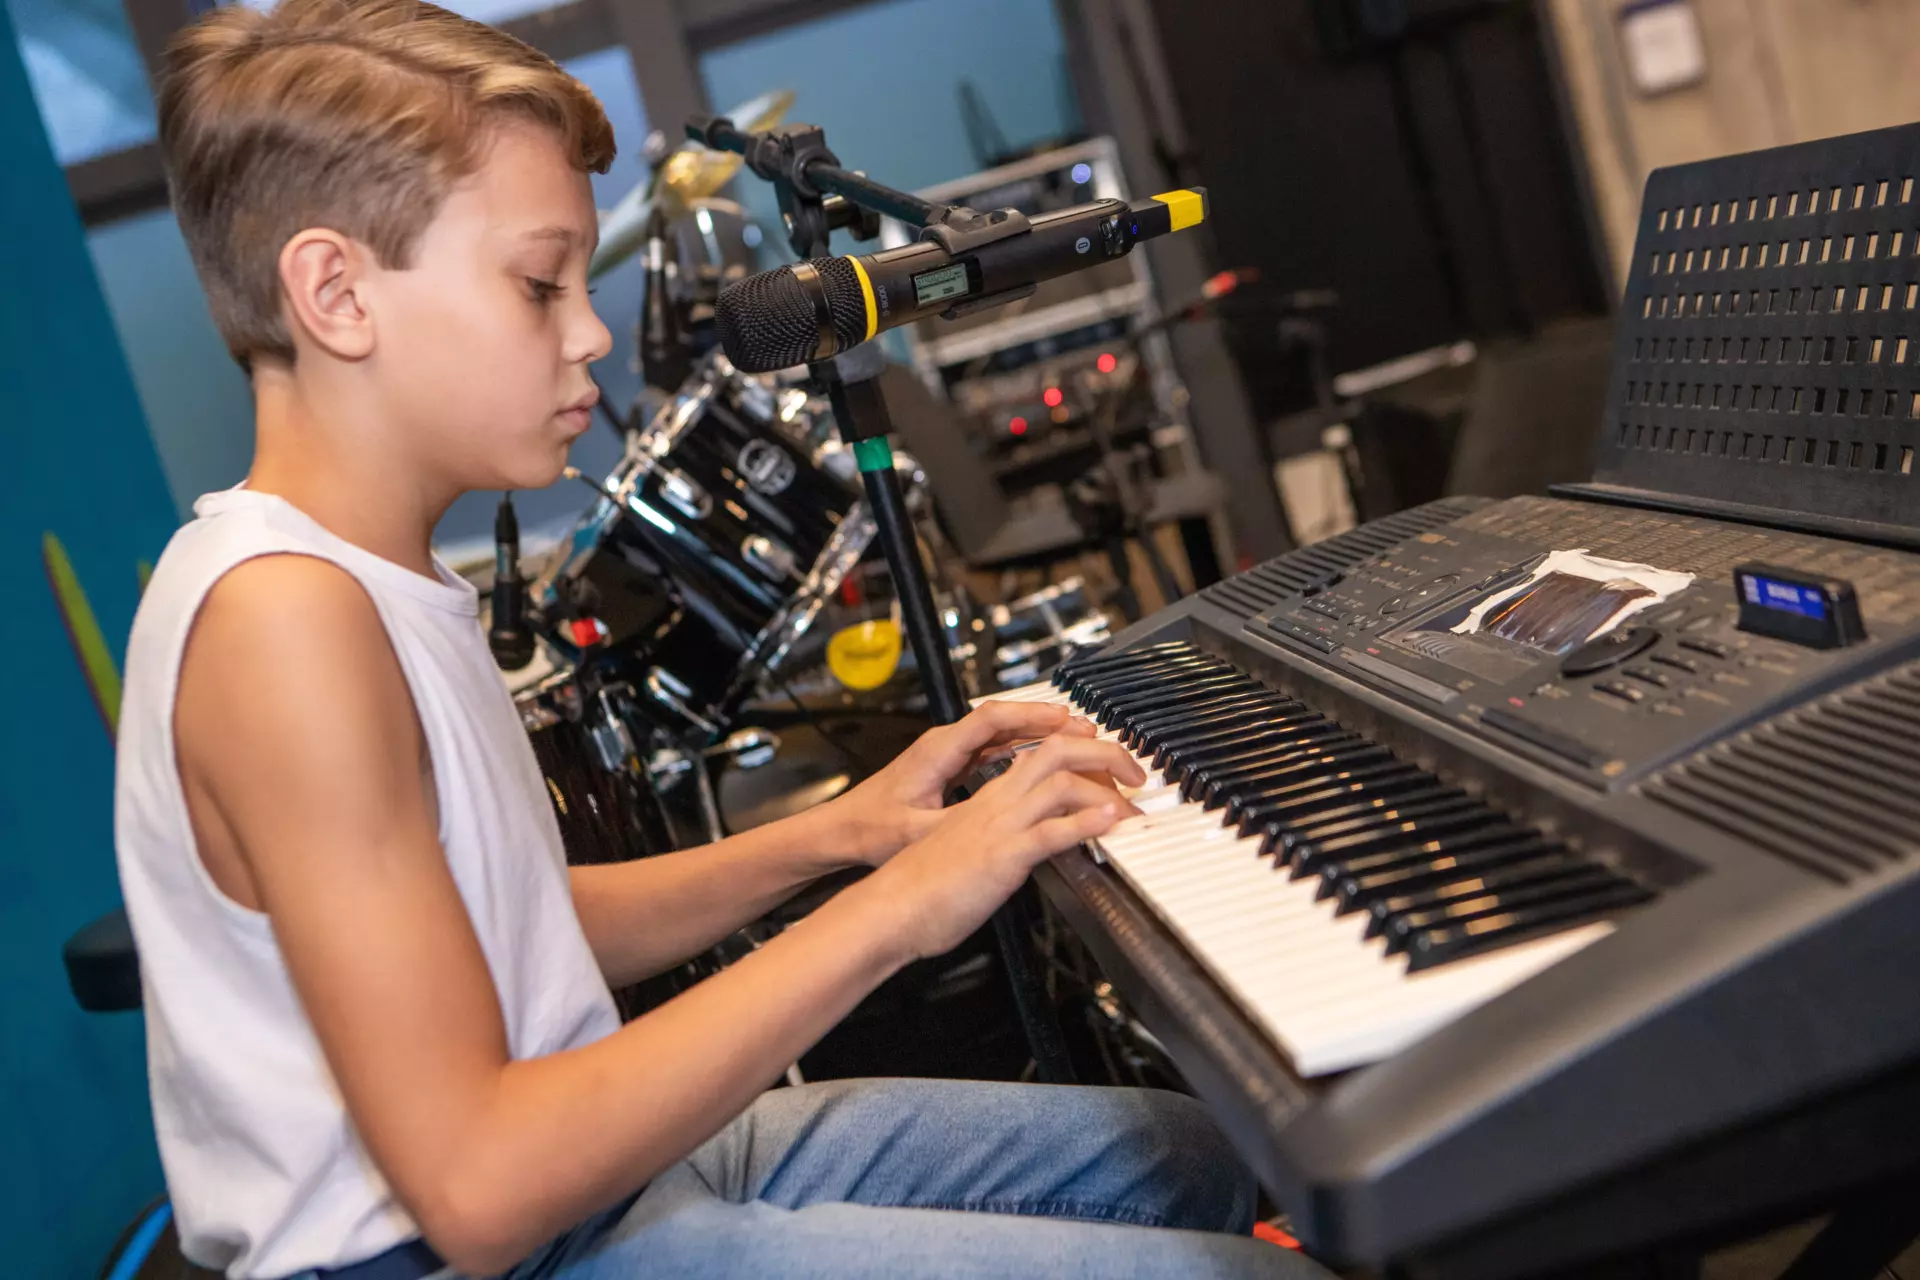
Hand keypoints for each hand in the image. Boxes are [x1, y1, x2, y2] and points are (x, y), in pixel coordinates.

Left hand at [820, 699, 1099, 865]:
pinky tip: (1043, 760)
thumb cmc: (868, 829)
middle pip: (1004, 720)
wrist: (839, 830)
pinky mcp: (949, 767)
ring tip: (1077, 740)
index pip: (992, 720)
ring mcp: (947, 754)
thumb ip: (957, 823)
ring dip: (1037, 734)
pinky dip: (1020, 749)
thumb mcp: (915, 831)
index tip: (1066, 720)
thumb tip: (994, 822)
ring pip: (1001, 734)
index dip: (1032, 717)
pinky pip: (993, 749)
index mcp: (938, 751)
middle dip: (1046, 721)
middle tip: (1087, 728)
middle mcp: (944, 744)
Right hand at [862, 733, 1145, 960]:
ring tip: (1134, 806)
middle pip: (1058, 751)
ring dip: (1107, 790)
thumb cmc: (922, 889)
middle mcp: (997, 803)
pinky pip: (1050, 831)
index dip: (1081, 751)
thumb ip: (1000, 840)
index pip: (1041, 754)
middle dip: (1106, 753)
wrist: (890, 909)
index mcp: (989, 799)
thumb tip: (1026, 847)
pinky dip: (1085, 823)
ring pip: (1060, 782)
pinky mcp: (1003, 857)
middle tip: (1136, 773)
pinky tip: (1110, 822)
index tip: (1109, 763)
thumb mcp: (969, 851)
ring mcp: (1000, 826)